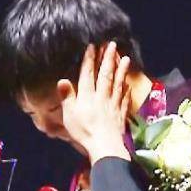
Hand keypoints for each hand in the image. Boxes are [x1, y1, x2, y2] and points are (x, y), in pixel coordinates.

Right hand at [58, 41, 130, 163]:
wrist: (104, 144)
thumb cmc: (84, 131)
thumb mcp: (69, 114)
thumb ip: (67, 97)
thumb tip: (61, 80)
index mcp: (87, 96)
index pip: (88, 74)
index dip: (89, 60)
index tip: (92, 46)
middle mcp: (101, 96)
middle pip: (105, 75)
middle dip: (108, 59)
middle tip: (111, 45)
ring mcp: (113, 105)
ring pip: (118, 84)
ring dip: (121, 70)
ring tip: (125, 58)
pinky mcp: (120, 114)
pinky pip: (125, 99)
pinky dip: (127, 90)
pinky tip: (129, 84)